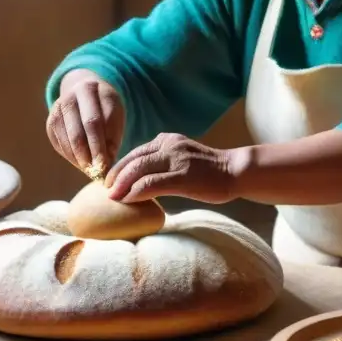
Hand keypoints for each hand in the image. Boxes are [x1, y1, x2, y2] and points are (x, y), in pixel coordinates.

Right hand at [46, 69, 124, 179]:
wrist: (86, 93)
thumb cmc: (106, 109)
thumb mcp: (115, 115)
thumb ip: (112, 136)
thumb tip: (106, 164)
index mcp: (90, 90)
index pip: (94, 122)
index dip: (100, 146)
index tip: (107, 166)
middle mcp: (70, 97)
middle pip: (78, 132)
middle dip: (89, 156)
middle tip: (98, 173)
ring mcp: (57, 109)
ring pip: (67, 141)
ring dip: (80, 160)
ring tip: (93, 171)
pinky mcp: (50, 122)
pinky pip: (60, 145)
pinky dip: (72, 158)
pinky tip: (82, 164)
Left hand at [104, 133, 235, 203]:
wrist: (234, 170)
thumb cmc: (209, 170)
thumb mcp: (182, 156)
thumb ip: (163, 161)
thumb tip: (140, 179)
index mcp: (167, 140)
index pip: (136, 152)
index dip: (120, 168)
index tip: (111, 182)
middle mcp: (169, 145)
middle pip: (133, 159)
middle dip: (116, 177)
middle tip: (106, 192)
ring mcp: (176, 159)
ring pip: (139, 169)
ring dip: (122, 185)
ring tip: (113, 198)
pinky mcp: (183, 176)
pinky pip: (152, 183)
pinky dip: (136, 192)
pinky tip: (129, 200)